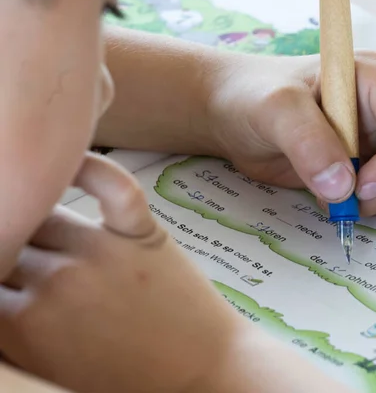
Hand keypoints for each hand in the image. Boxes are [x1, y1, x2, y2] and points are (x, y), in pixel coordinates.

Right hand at [0, 153, 353, 392]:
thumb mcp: (52, 365)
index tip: (7, 276)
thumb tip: (3, 299)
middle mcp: (57, 282)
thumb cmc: (129, 377)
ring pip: (43, 216)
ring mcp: (101, 252)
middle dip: (8, 251)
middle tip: (21, 252)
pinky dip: (92, 168)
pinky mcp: (142, 232)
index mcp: (26, 327)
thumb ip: (15, 333)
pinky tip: (71, 159)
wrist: (201, 370)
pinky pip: (111, 186)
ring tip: (30, 210)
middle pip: (7, 246)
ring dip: (33, 216)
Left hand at [205, 50, 375, 215]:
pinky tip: (338, 198)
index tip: (360, 189)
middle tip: (342, 200)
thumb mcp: (274, 109)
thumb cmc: (251, 97)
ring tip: (334, 197)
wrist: (233, 115)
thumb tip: (344, 187)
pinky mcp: (370, 162)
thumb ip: (307, 142)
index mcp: (374, 78)